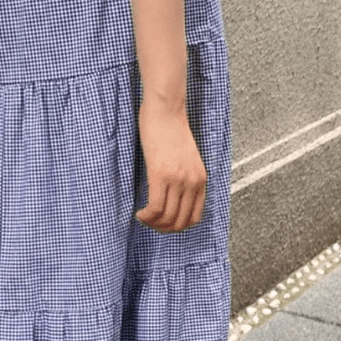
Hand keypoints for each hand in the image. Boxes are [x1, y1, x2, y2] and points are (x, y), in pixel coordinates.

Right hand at [135, 98, 206, 232]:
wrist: (165, 111)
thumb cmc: (171, 131)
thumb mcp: (186, 159)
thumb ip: (185, 178)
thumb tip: (173, 198)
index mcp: (201, 179)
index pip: (195, 216)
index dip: (178, 226)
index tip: (164, 222)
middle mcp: (192, 182)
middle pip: (180, 221)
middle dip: (163, 228)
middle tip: (150, 223)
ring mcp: (177, 180)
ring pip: (167, 217)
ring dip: (153, 224)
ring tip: (143, 218)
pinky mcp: (160, 175)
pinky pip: (156, 207)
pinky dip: (146, 216)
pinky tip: (139, 213)